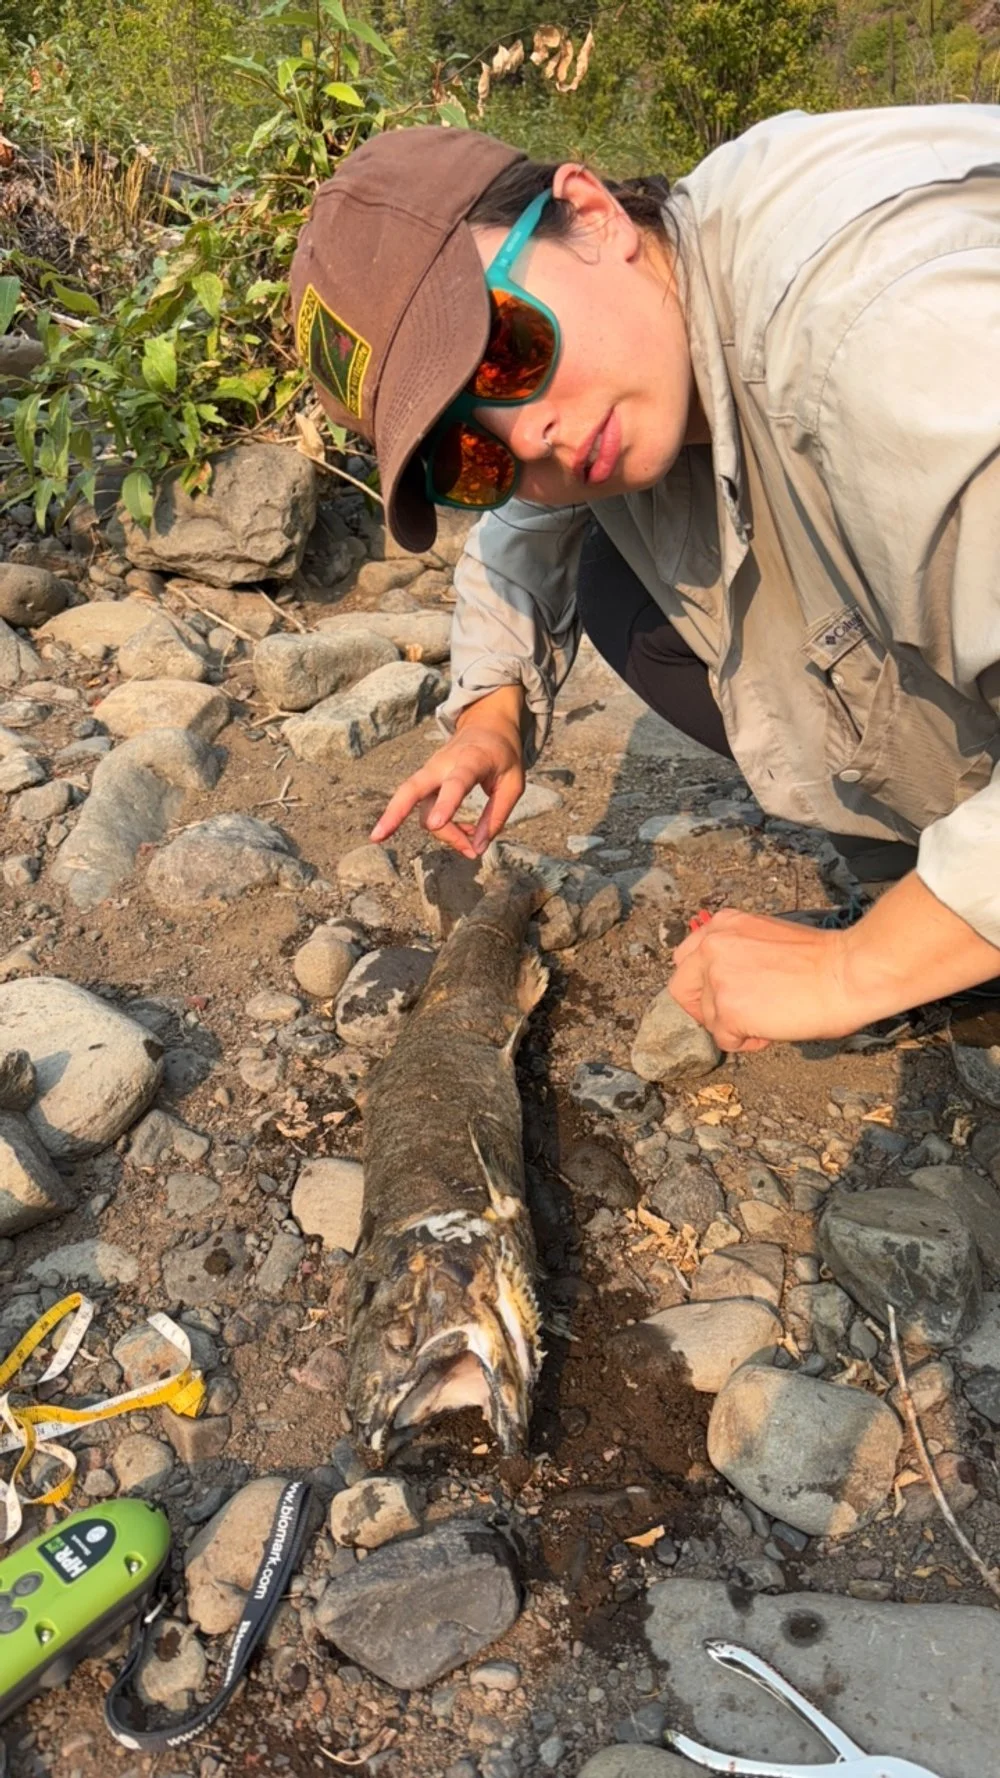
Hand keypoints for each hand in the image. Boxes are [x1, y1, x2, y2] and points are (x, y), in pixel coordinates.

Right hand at [370, 684, 525, 860]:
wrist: (486, 725)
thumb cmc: (502, 756)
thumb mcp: (513, 784)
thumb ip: (496, 817)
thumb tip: (477, 848)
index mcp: (471, 760)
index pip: (456, 783)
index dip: (446, 804)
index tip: (436, 824)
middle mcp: (442, 764)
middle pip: (411, 789)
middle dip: (393, 813)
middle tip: (377, 837)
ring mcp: (429, 772)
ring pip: (419, 808)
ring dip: (442, 833)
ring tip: (469, 847)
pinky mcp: (425, 781)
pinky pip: (425, 810)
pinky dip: (441, 827)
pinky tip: (462, 832)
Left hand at [669, 873, 999, 1051]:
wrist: (847, 973)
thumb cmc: (825, 959)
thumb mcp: (769, 938)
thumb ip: (740, 953)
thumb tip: (732, 981)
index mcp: (724, 924)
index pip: (687, 957)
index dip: (703, 982)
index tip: (724, 995)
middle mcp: (712, 946)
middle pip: (682, 987)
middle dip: (705, 1008)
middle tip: (735, 1019)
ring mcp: (716, 977)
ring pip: (708, 1017)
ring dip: (735, 1026)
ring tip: (772, 1020)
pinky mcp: (726, 1009)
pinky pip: (724, 1038)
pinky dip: (745, 1042)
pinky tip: (772, 1030)